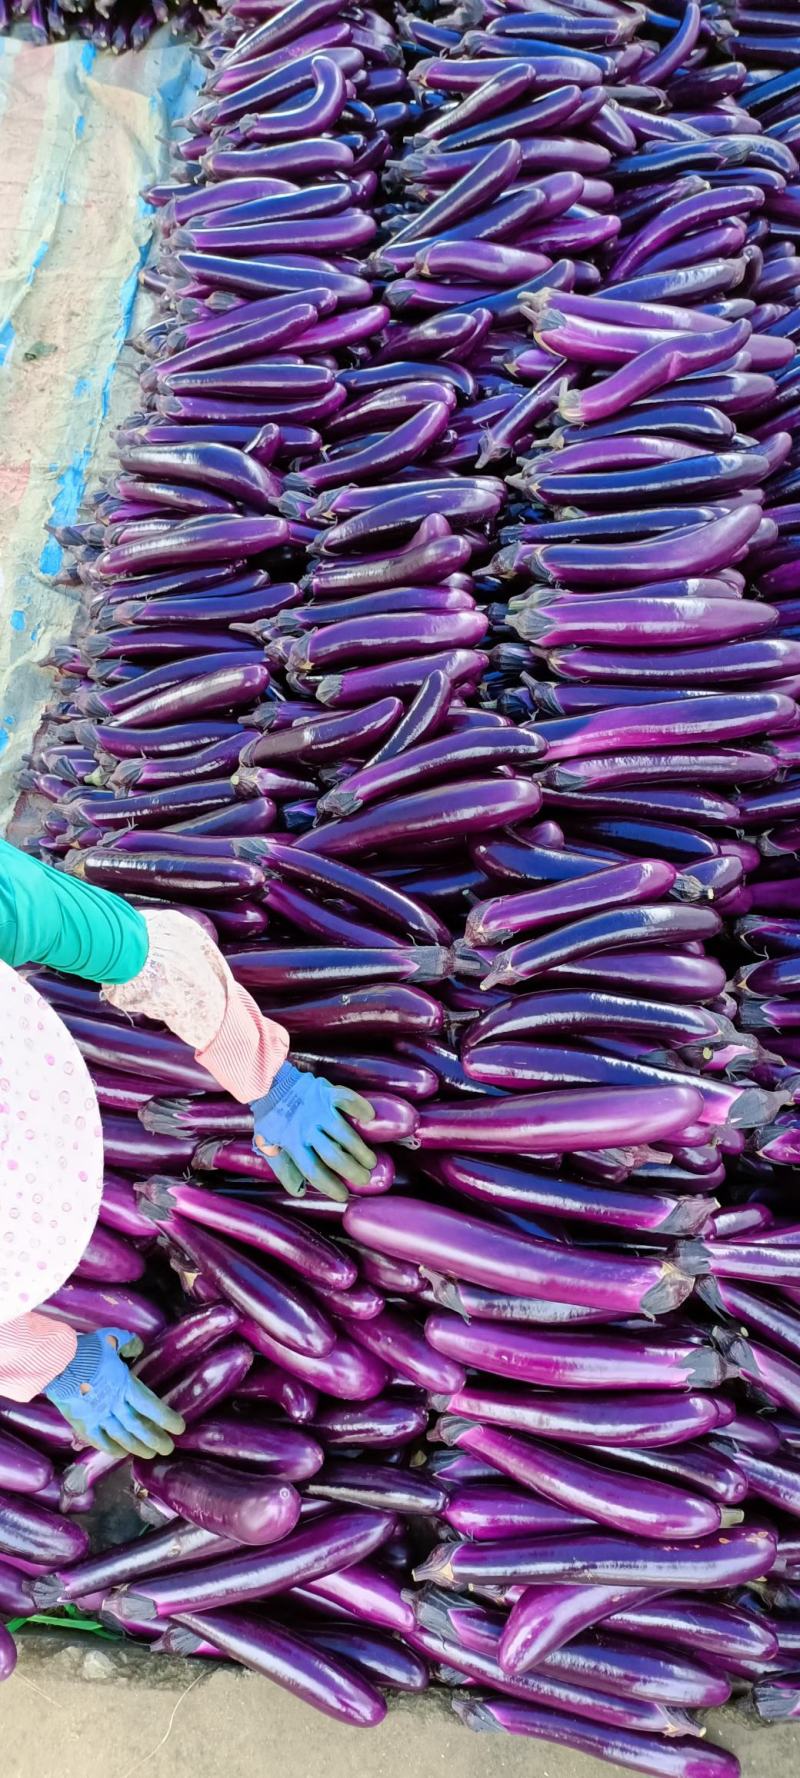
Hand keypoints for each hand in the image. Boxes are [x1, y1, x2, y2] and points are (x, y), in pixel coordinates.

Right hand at [45, 1328, 184, 1458]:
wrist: (57, 1363)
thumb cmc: (86, 1349)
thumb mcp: (112, 1338)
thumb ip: (129, 1343)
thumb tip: (138, 1348)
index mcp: (124, 1385)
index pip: (150, 1406)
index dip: (166, 1418)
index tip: (179, 1428)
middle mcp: (114, 1404)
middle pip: (138, 1426)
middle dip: (155, 1439)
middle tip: (168, 1448)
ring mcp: (98, 1416)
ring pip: (121, 1436)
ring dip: (137, 1447)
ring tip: (150, 1454)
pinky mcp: (82, 1423)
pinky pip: (99, 1440)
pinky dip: (111, 1448)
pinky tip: (122, 1453)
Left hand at [252, 1063, 375, 1200]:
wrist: (269, 1085)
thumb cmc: (271, 1120)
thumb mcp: (268, 1147)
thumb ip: (283, 1169)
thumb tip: (300, 1192)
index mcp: (292, 1143)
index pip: (313, 1170)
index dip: (330, 1185)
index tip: (343, 1195)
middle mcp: (307, 1128)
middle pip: (333, 1155)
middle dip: (352, 1170)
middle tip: (364, 1178)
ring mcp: (318, 1109)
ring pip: (344, 1132)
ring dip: (360, 1149)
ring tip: (370, 1161)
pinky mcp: (325, 1092)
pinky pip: (346, 1099)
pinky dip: (360, 1107)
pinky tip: (370, 1117)